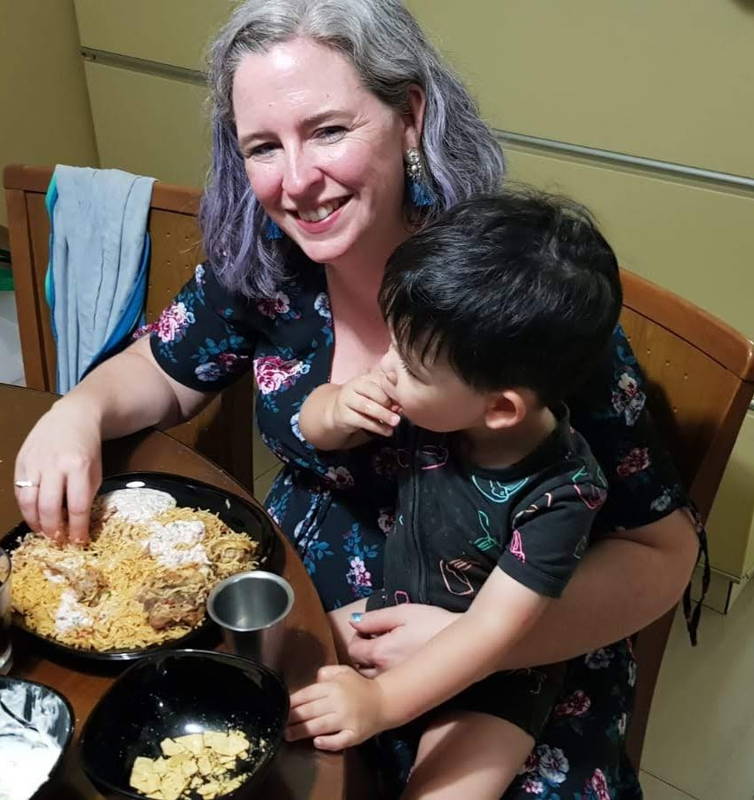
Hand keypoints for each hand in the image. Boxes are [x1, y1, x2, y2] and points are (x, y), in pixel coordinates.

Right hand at [14, 399, 101, 543]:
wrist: (73, 417)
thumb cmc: (88, 447)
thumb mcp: (96, 470)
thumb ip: (87, 494)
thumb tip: (77, 522)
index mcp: (79, 467)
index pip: (77, 506)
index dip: (77, 528)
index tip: (79, 541)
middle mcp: (55, 465)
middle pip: (49, 507)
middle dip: (53, 529)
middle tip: (58, 540)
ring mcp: (35, 462)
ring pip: (29, 502)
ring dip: (35, 522)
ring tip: (44, 533)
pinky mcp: (21, 461)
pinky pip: (19, 491)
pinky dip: (25, 508)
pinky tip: (33, 516)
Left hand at [286, 665, 387, 750]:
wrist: (384, 701)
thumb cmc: (360, 687)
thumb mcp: (344, 672)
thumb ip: (327, 672)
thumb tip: (313, 679)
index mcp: (334, 686)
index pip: (307, 694)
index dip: (292, 702)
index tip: (281, 707)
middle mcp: (339, 702)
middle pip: (310, 711)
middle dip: (292, 718)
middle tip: (279, 724)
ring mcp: (347, 719)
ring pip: (320, 726)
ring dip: (301, 731)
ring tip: (288, 735)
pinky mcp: (354, 734)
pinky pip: (338, 740)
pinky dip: (327, 742)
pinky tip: (317, 742)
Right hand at [330, 371, 399, 437]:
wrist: (339, 412)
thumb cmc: (363, 401)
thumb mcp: (376, 395)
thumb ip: (389, 396)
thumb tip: (403, 403)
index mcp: (366, 377)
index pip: (382, 379)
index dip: (395, 390)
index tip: (406, 399)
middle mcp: (355, 385)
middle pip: (375, 392)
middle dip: (389, 402)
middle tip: (400, 411)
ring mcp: (347, 399)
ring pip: (368, 406)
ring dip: (384, 414)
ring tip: (396, 421)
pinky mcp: (344, 415)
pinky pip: (362, 421)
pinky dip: (377, 427)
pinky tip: (387, 431)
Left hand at [348, 604, 458, 676]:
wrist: (462, 641)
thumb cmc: (434, 622)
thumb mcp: (402, 612)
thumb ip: (374, 618)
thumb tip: (354, 622)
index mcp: (381, 652)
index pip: (353, 650)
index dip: (356, 637)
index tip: (367, 630)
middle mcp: (385, 672)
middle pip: (358, 667)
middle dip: (362, 653)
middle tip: (375, 640)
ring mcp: (397, 683)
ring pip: (371, 680)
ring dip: (371, 667)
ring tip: (386, 652)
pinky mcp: (409, 688)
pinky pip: (388, 686)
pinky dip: (385, 677)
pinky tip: (397, 664)